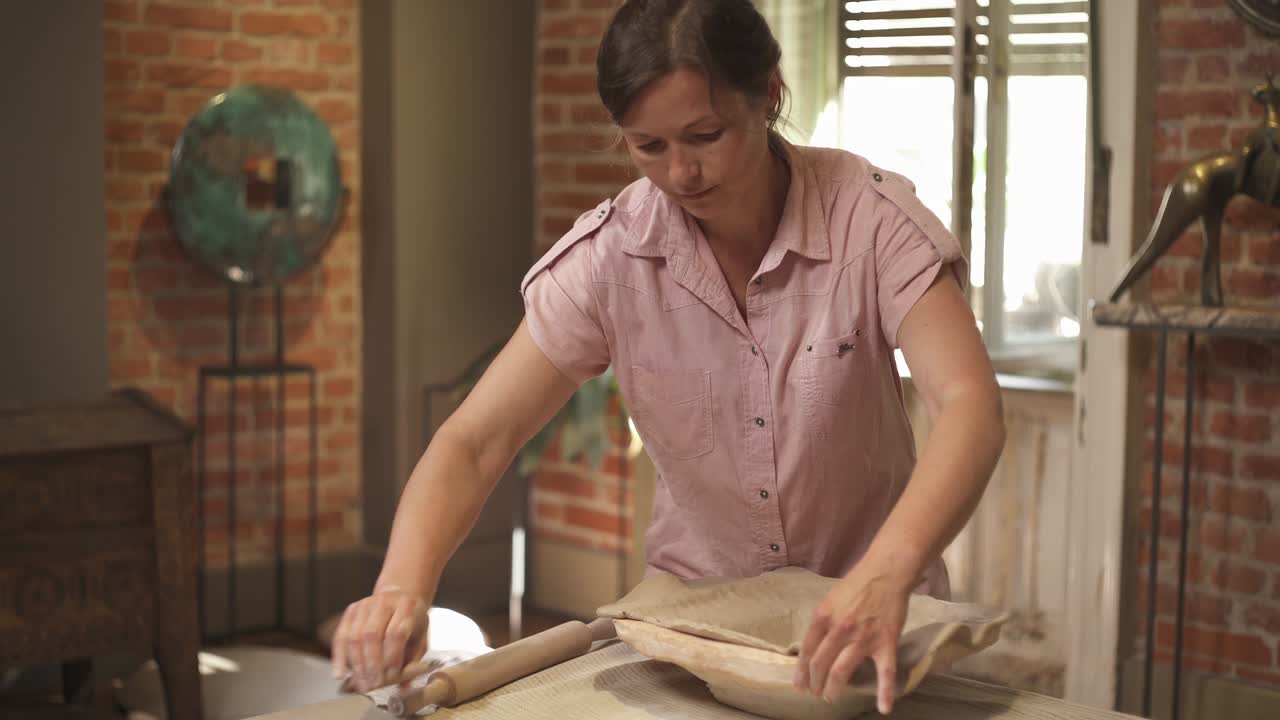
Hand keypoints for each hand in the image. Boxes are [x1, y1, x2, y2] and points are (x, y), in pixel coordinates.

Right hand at [331, 586, 429, 691]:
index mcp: (407, 607)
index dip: (392, 657)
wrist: (398, 597)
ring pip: (355, 636)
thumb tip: (404, 687)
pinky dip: (339, 657)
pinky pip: (341, 636)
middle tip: (373, 685)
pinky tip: (340, 673)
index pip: (396, 633)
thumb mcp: (420, 638)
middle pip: (372, 635)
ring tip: (361, 683)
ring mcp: (365, 604)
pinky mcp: (351, 610)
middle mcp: (385, 602)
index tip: (390, 676)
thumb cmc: (411, 622)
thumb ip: (413, 662)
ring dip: (356, 664)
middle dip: (371, 664)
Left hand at [794, 569, 908, 713]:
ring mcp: (863, 637)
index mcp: (822, 617)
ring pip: (841, 671)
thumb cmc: (857, 585)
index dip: (801, 672)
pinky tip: (883, 708)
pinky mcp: (886, 642)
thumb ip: (822, 623)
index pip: (807, 652)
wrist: (886, 572)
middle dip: (815, 684)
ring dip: (833, 689)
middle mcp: (839, 629)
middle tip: (816, 693)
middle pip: (820, 665)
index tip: (800, 685)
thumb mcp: (830, 601)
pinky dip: (885, 692)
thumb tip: (813, 648)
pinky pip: (885, 672)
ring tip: (830, 697)